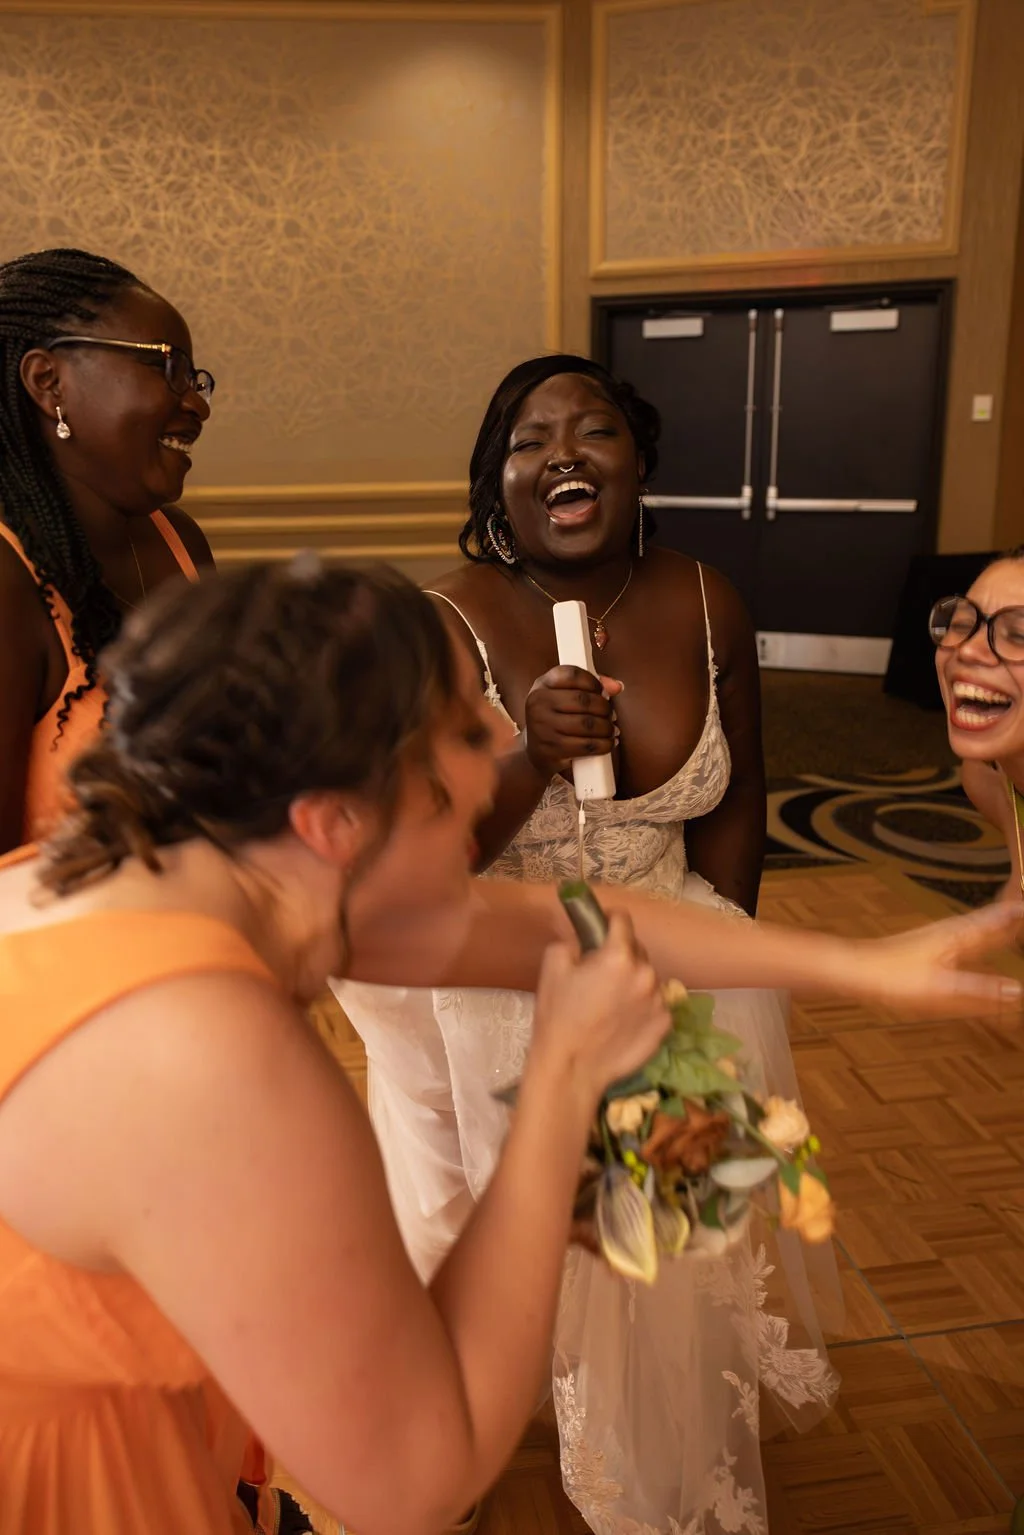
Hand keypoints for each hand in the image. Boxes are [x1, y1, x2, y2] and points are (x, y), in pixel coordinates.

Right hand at [523, 666, 621, 778]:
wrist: (533, 752)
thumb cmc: (553, 720)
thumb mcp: (562, 696)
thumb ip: (589, 685)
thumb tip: (617, 686)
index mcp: (542, 685)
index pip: (572, 675)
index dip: (594, 682)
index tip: (603, 691)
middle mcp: (539, 704)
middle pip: (583, 700)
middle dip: (604, 708)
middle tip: (610, 714)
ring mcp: (543, 727)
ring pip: (588, 724)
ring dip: (606, 727)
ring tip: (610, 729)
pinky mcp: (552, 750)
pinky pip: (587, 745)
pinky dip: (604, 744)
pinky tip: (607, 742)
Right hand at [528, 913, 669, 1104]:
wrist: (571, 1070)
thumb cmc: (557, 1017)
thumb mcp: (552, 966)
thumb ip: (572, 941)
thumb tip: (584, 939)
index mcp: (618, 955)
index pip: (622, 920)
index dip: (609, 920)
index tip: (600, 928)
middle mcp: (646, 974)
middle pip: (637, 950)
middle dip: (621, 954)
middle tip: (601, 972)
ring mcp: (659, 1001)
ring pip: (647, 978)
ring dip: (633, 982)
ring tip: (612, 1002)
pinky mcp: (665, 1025)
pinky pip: (656, 1004)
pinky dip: (643, 1006)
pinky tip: (623, 1020)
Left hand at [844, 902, 1023, 1017]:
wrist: (857, 970)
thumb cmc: (893, 977)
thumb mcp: (942, 989)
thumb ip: (982, 990)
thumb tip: (1019, 990)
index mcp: (960, 936)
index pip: (1001, 919)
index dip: (1020, 913)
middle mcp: (953, 931)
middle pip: (993, 919)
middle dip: (1015, 914)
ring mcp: (941, 936)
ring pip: (980, 925)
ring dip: (1000, 921)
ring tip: (1017, 916)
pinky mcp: (931, 945)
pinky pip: (967, 934)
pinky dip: (983, 932)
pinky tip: (979, 938)